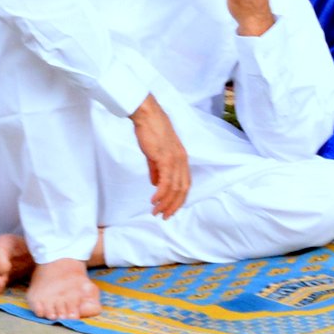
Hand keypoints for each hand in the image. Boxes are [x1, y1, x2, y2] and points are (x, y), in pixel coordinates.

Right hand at [132, 97, 190, 218]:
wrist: (148, 116)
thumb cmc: (151, 132)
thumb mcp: (155, 154)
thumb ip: (156, 169)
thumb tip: (155, 184)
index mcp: (182, 159)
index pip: (185, 184)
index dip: (179, 199)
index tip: (171, 210)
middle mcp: (182, 161)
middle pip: (182, 189)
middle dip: (174, 206)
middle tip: (165, 217)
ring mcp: (175, 160)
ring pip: (174, 188)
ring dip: (165, 203)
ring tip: (156, 212)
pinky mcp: (165, 158)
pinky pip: (165, 181)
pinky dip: (161, 194)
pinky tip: (154, 201)